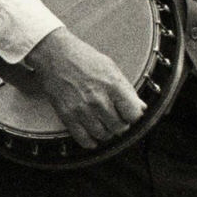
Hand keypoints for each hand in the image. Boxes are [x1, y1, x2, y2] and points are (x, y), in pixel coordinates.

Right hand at [23, 27, 145, 148]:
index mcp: (113, 86)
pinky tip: (93, 137)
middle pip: (119, 127)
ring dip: (107, 133)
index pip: (133, 114)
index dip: (134, 116)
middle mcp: (98, 99)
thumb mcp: (112, 68)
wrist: (55, 55)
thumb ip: (127, 90)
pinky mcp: (67, 115)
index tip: (130, 114)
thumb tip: (140, 107)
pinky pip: (82, 138)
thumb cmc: (85, 59)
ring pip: (103, 134)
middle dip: (121, 125)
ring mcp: (81, 109)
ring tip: (105, 125)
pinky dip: (90, 141)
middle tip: (118, 120)